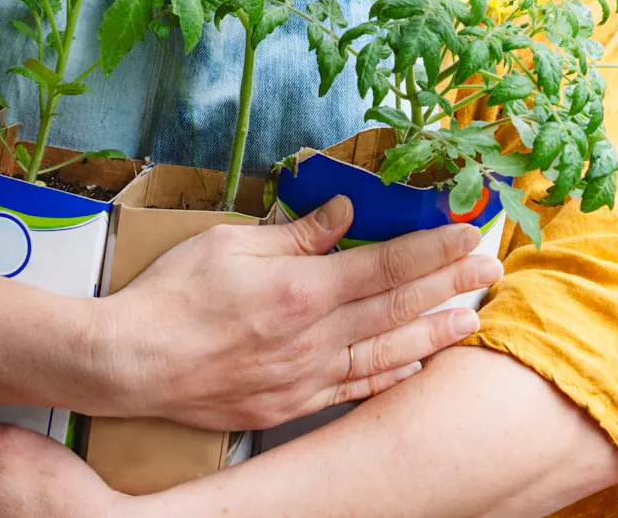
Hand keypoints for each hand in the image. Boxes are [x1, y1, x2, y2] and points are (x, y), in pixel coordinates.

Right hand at [100, 194, 499, 429]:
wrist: (128, 364)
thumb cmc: (171, 296)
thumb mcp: (230, 244)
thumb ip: (296, 235)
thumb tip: (344, 213)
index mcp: (301, 290)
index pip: (386, 265)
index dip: (433, 249)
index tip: (468, 233)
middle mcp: (313, 337)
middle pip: (397, 308)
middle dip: (450, 286)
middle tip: (490, 269)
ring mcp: (304, 376)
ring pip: (386, 353)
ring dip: (433, 332)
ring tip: (471, 318)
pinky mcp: (289, 404)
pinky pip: (353, 390)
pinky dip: (390, 378)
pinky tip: (416, 365)